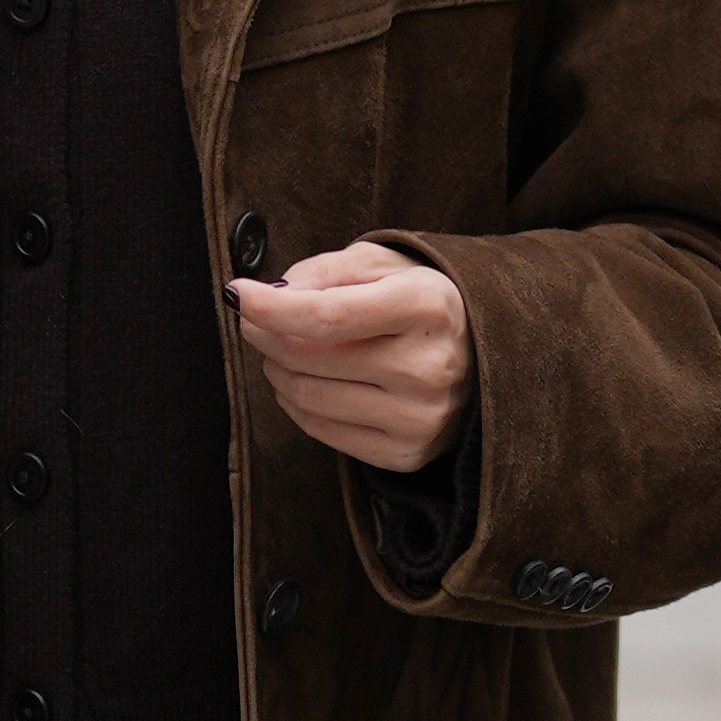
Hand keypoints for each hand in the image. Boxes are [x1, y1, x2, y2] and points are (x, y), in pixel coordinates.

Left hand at [229, 237, 473, 474]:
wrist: (482, 361)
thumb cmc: (424, 306)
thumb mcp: (387, 267)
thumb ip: (328, 270)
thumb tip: (274, 293)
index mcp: (426, 307)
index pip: (326, 315)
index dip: (271, 308)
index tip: (237, 294)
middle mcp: (426, 366)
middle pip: (309, 357)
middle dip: (266, 335)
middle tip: (256, 321)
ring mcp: (418, 417)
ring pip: (307, 396)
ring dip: (277, 370)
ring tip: (283, 352)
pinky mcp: (405, 453)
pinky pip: (322, 431)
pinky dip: (296, 404)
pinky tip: (302, 382)